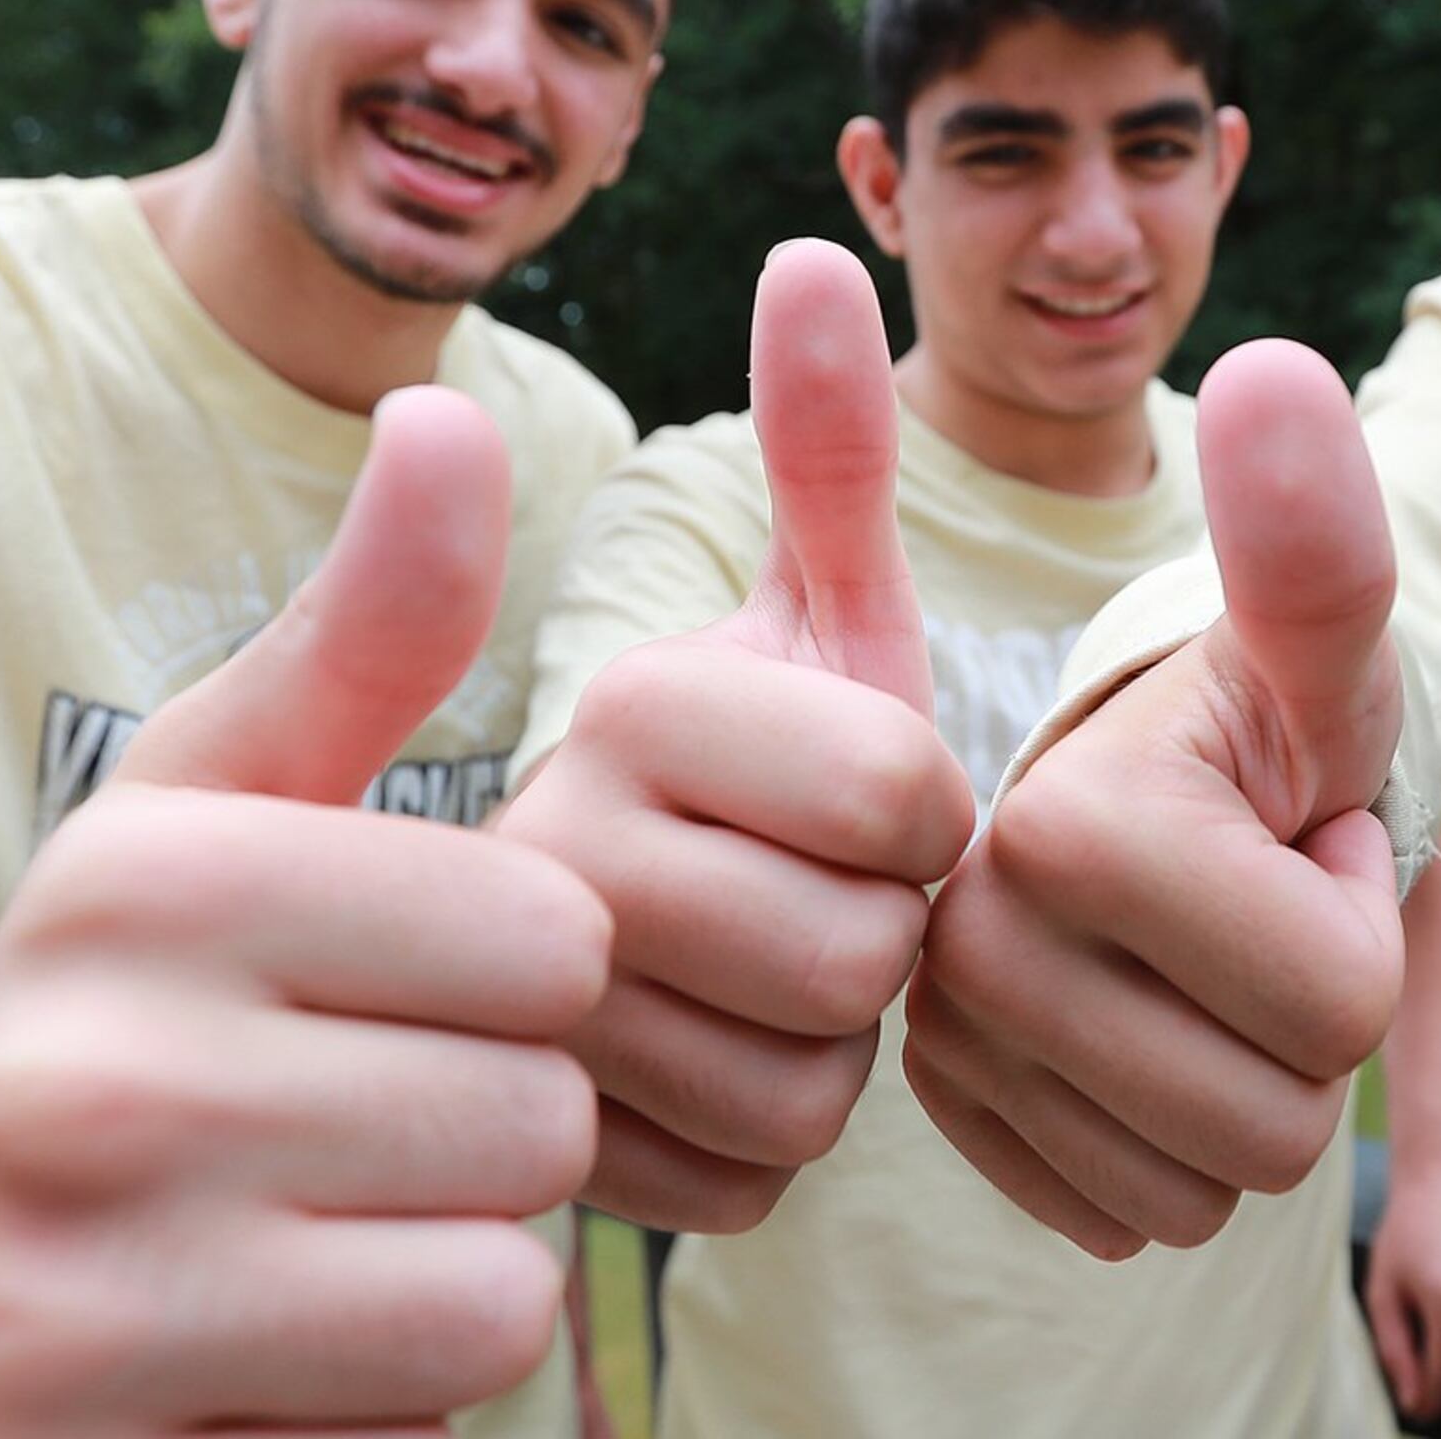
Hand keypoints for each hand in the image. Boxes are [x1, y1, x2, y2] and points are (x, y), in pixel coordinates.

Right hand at [0, 387, 613, 1434]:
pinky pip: (402, 1438)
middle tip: (354, 1135)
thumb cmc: (102, 992)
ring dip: (444, 1279)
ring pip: (493, 1297)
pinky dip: (367, 1408)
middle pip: (535, 1121)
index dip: (523, 981)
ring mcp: (56, 1298)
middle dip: (486, 1137)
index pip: (555, 937)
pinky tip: (256, 1354)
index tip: (398, 993)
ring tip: (316, 1237)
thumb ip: (364, 624)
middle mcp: (75, 1080)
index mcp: (137, 880)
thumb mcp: (210, 796)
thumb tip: (452, 411)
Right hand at [498, 241, 977, 1230]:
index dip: (927, 821)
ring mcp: (514, 1021)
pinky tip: (680, 1092)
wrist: (552, 977)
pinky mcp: (522, 1164)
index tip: (860, 808)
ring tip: (729, 998)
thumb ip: (818, 456)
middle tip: (788, 915)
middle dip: (866, 955)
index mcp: (622, 702)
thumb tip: (809, 249)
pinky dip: (738, 1159)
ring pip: (803, 1100)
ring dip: (807, 1067)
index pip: (910, 795)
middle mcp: (533, 853)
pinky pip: (740, 1191)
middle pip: (859, 958)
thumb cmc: (746, 783)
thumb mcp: (789, 629)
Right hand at [905, 338, 1406, 1256]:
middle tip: (1240, 907)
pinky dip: (1157, 1152)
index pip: (1335, 1006)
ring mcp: (924, 1055)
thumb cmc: (1253, 726)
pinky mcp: (934, 1131)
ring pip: (1202, 1200)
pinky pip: (1124, 1224)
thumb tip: (1273, 371)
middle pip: (1269, 1128)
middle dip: (1303, 1024)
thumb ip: (1311, 538)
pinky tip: (1128, 1043)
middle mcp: (949, 951)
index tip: (1273, 827)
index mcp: (1044, 834)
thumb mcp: (1310, 649)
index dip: (1347, 918)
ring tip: (1188, 966)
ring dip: (1235, 1090)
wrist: (1141, 797)